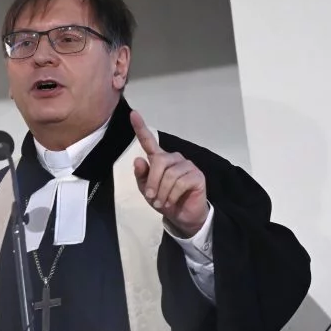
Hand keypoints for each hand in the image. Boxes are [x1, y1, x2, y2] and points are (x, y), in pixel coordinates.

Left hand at [131, 110, 208, 236]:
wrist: (182, 216)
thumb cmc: (163, 200)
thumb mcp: (147, 191)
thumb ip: (141, 176)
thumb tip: (138, 160)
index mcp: (160, 159)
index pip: (149, 141)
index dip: (140, 128)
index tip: (133, 114)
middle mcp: (174, 158)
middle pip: (159, 162)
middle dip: (152, 181)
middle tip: (151, 197)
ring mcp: (187, 165)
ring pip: (169, 175)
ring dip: (162, 192)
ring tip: (162, 203)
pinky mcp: (197, 175)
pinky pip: (180, 183)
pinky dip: (172, 195)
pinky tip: (171, 201)